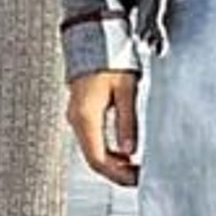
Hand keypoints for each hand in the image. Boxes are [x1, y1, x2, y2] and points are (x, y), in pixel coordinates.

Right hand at [67, 68, 140, 187]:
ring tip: (135, 166)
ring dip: (113, 163)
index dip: (118, 175)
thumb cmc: (110, 58)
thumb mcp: (126, 90)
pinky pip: (91, 140)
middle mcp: (77, 119)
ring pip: (92, 151)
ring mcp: (76, 115)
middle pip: (93, 159)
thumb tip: (130, 151)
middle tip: (139, 177)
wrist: (93, 35)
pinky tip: (124, 151)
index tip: (137, 179)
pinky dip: (107, 151)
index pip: (98, 160)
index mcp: (86, 116)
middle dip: (116, 172)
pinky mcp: (80, 111)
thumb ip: (128, 122)